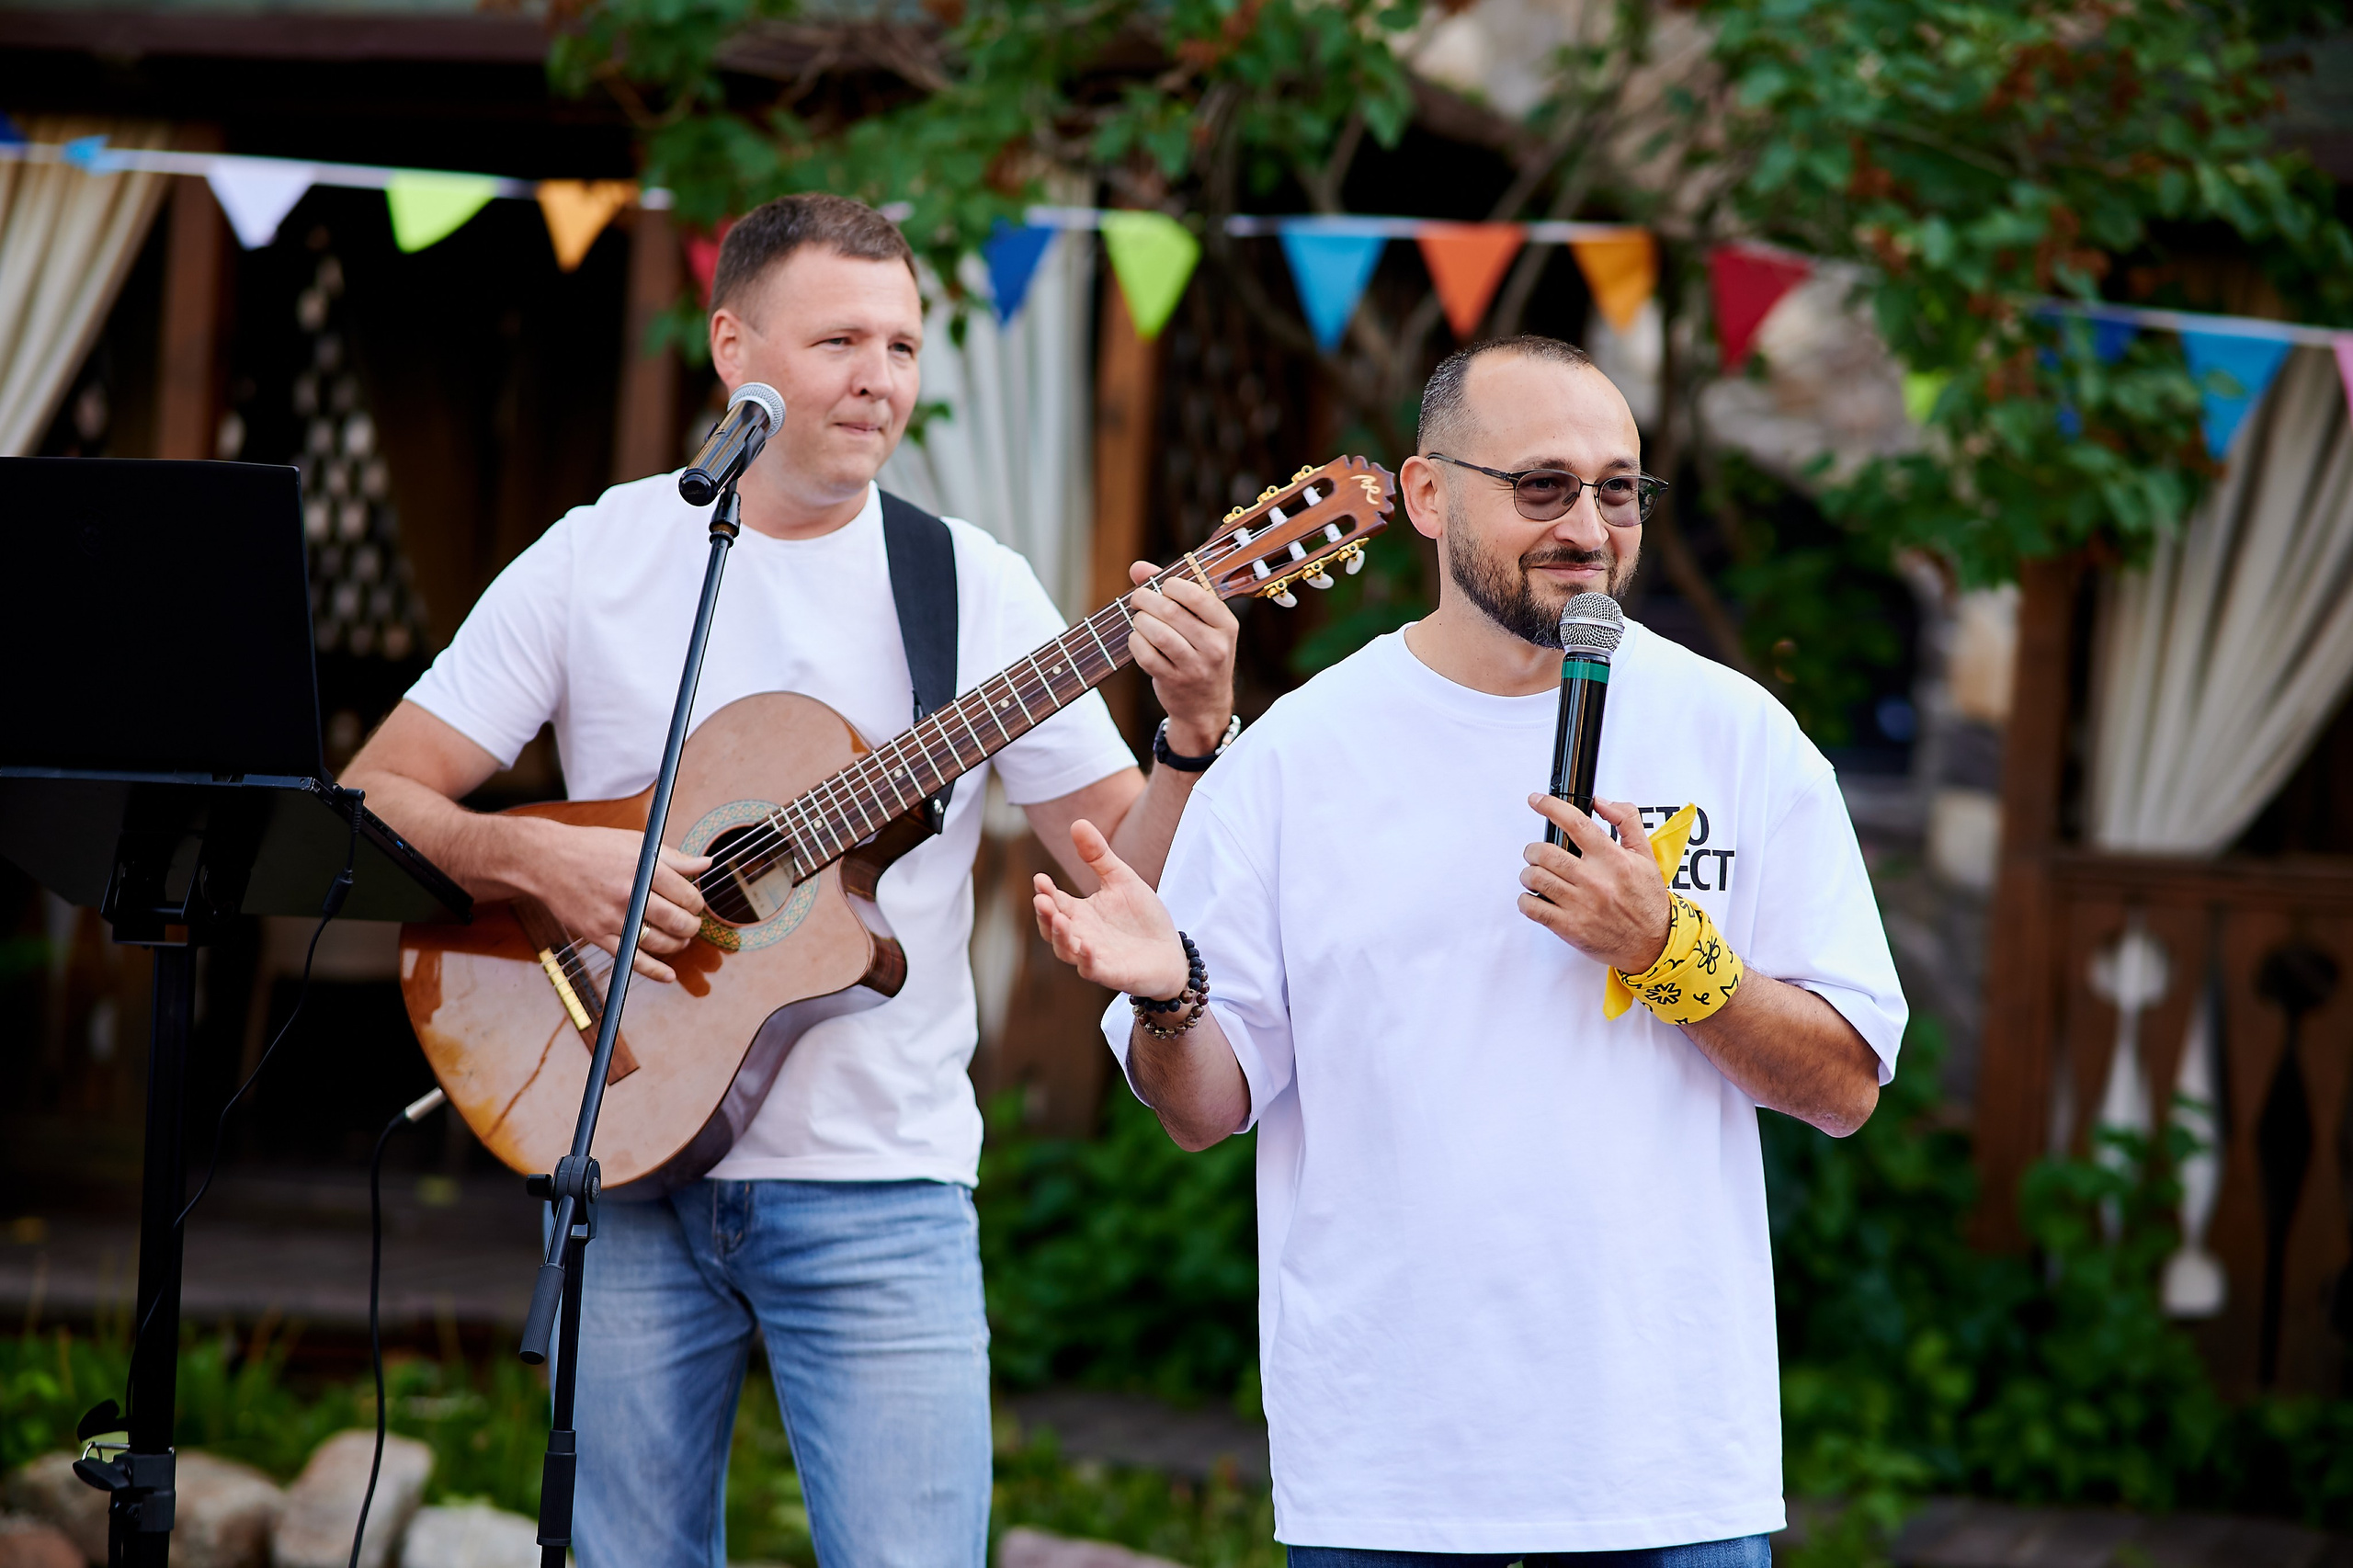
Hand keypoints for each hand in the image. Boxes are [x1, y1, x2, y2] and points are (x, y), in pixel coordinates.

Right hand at [520, 821, 711, 983]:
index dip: (697, 904)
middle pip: (677, 921)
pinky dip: (654, 970)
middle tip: (691, 925)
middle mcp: (630, 893)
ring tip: (680, 940)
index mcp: (644, 867)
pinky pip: (631, 958)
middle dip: (692, 926)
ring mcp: (612, 916)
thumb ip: (674, 857)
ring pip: (659, 942)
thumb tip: (705, 864)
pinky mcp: (596, 934)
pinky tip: (669, 975)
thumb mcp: (637, 843)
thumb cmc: (594, 848)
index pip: (687, 895)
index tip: (694, 905)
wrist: (546, 860)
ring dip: (677, 945)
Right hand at [1032, 818, 1189, 997]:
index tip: (1040, 878)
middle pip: (1052, 927)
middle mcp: (1080, 935)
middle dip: (1046, 915)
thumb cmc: (1142, 917)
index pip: (1055, 902)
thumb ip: (1099, 856)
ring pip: (1066, 950)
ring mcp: (1093, 956)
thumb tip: (1077, 822)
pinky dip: (1086, 960)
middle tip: (1042, 899)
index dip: (1046, 892)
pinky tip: (1087, 946)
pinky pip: (1092, 969)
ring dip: (1060, 936)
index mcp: (1080, 913)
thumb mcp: (1122, 880)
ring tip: (1060, 917)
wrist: (1170, 951)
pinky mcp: (1111, 973)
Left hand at [1127, 561, 1237, 755]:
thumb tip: (1137, 567)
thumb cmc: (1201, 652)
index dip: (1171, 585)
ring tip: (1138, 618)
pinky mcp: (1174, 681)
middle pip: (1171, 612)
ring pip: (1158, 634)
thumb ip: (1172, 591)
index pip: (1197, 595)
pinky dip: (1135, 642)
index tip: (1162, 586)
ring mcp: (1195, 667)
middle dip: (1146, 599)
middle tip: (1137, 598)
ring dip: (1140, 621)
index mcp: (1227, 626)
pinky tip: (1137, 638)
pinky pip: (1146, 655)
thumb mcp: (1201, 623)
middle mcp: (1215, 647)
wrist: (1206, 704)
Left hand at [1518, 796, 1671, 972]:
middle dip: (1533, 849)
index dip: (1550, 806)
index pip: (1576, 823)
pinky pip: (1532, 908)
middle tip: (1536, 852)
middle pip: (1545, 852)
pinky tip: (1535, 896)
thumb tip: (1601, 802)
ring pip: (1535, 878)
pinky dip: (1526, 899)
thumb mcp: (1645, 855)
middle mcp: (1595, 881)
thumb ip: (1626, 821)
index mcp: (1613, 860)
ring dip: (1529, 873)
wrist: (1653, 943)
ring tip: (1536, 874)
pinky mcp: (1569, 928)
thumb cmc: (1647, 900)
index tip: (1536, 801)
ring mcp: (1580, 906)